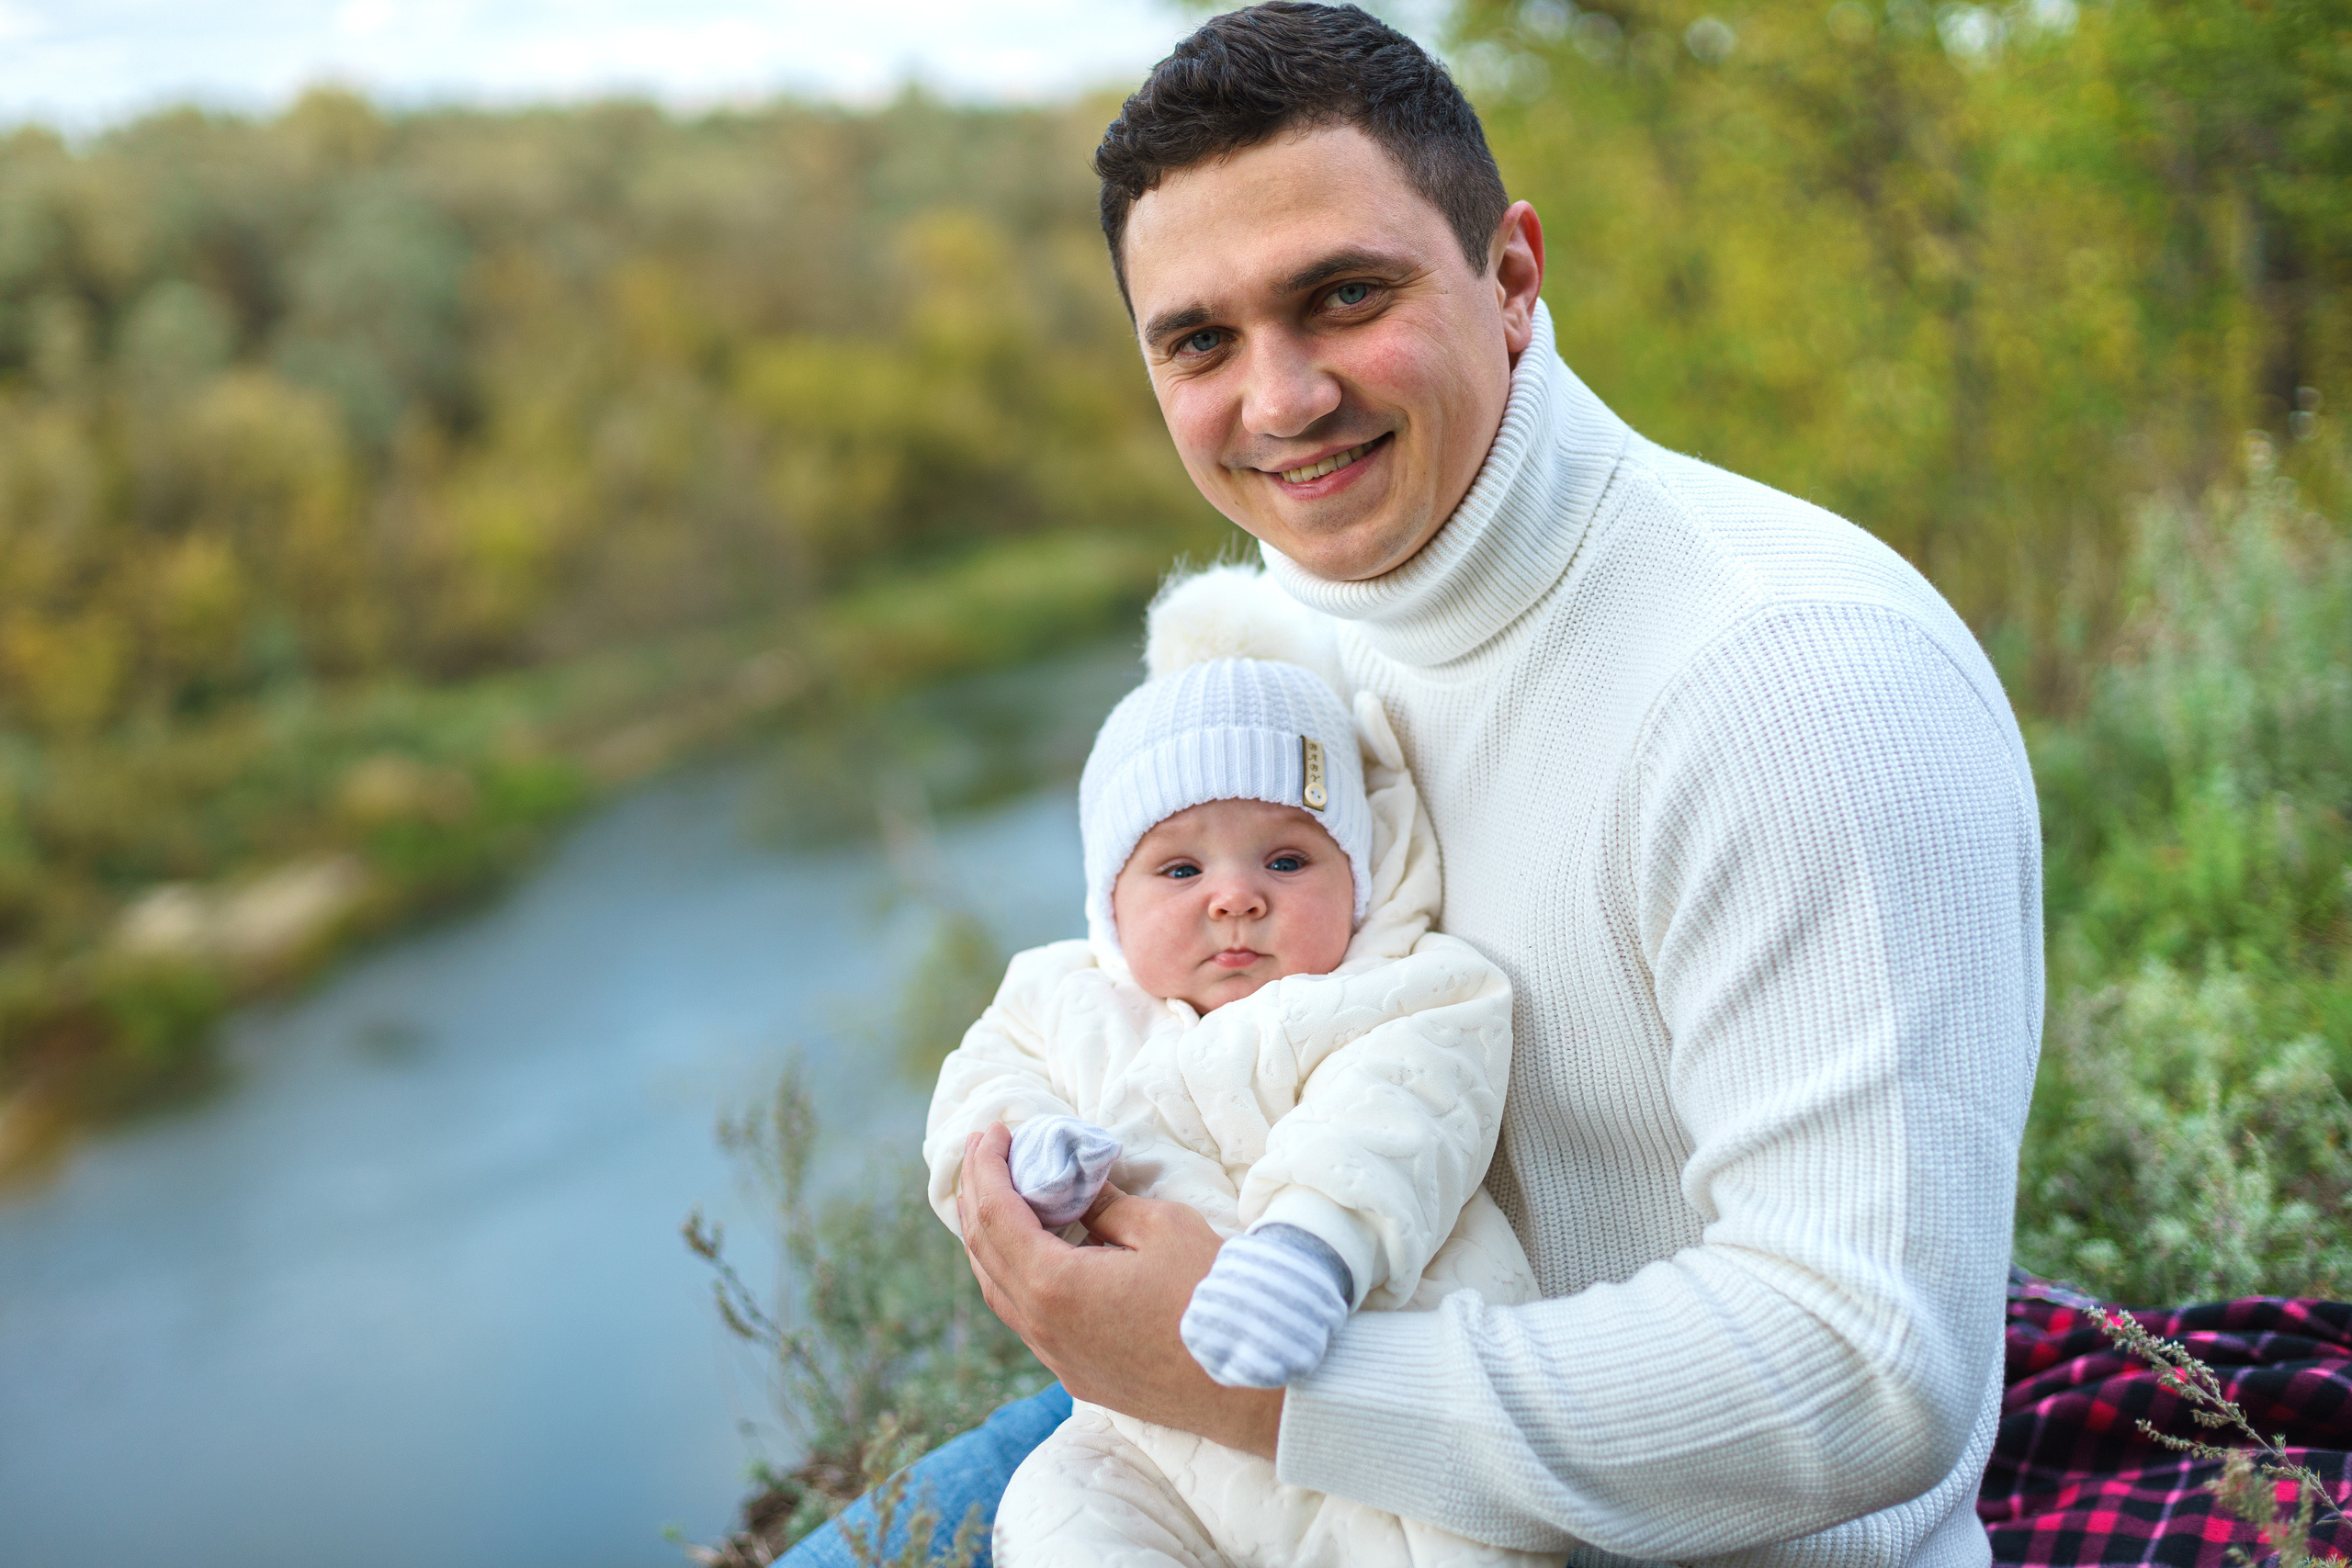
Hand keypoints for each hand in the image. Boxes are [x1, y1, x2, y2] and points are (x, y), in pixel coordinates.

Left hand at [957, 1123, 1284, 1458]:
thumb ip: (1108, 1205)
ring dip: (989, 1240)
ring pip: (999, 1292)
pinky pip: (1026, 1320)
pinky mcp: (1079, 1376)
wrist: (1251, 1383)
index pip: (996, 1214)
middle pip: (984, 1253)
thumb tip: (1082, 1189)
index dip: (987, 1167)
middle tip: (982, 1151)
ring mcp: (1058, 1359)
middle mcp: (1042, 1328)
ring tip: (993, 1197)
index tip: (992, 1130)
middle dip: (976, 1195)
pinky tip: (1031, 1255)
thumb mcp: (1162, 1227)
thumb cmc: (1212, 1297)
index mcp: (1054, 1285)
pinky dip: (1013, 1276)